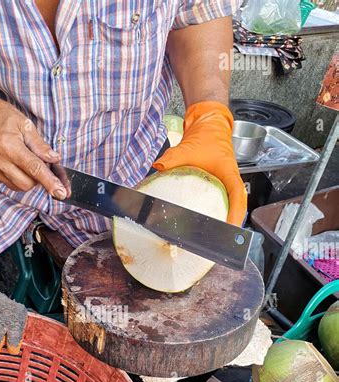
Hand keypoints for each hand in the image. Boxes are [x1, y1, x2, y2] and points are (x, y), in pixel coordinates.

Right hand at [0, 91, 69, 198]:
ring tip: (26, 161)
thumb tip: (55, 159)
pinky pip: (7, 183)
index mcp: (10, 146)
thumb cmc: (0, 115)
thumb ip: (40, 145)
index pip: (34, 169)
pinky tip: (15, 164)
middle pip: (27, 184)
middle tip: (40, 164)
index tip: (61, 192)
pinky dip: (17, 178)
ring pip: (17, 186)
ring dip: (28, 179)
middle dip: (38, 179)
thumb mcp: (25, 124)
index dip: (50, 182)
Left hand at [153, 101, 246, 225]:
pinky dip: (219, 212)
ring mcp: (226, 183)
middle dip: (234, 223)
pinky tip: (208, 222)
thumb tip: (159, 166)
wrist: (208, 126)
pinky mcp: (219, 185)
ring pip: (233, 204)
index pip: (238, 195)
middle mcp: (230, 179)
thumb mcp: (188, 147)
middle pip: (238, 205)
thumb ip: (173, 158)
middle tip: (225, 240)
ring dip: (228, 219)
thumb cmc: (205, 136)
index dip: (236, 212)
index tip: (231, 226)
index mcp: (228, 172)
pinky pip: (223, 201)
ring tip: (219, 237)